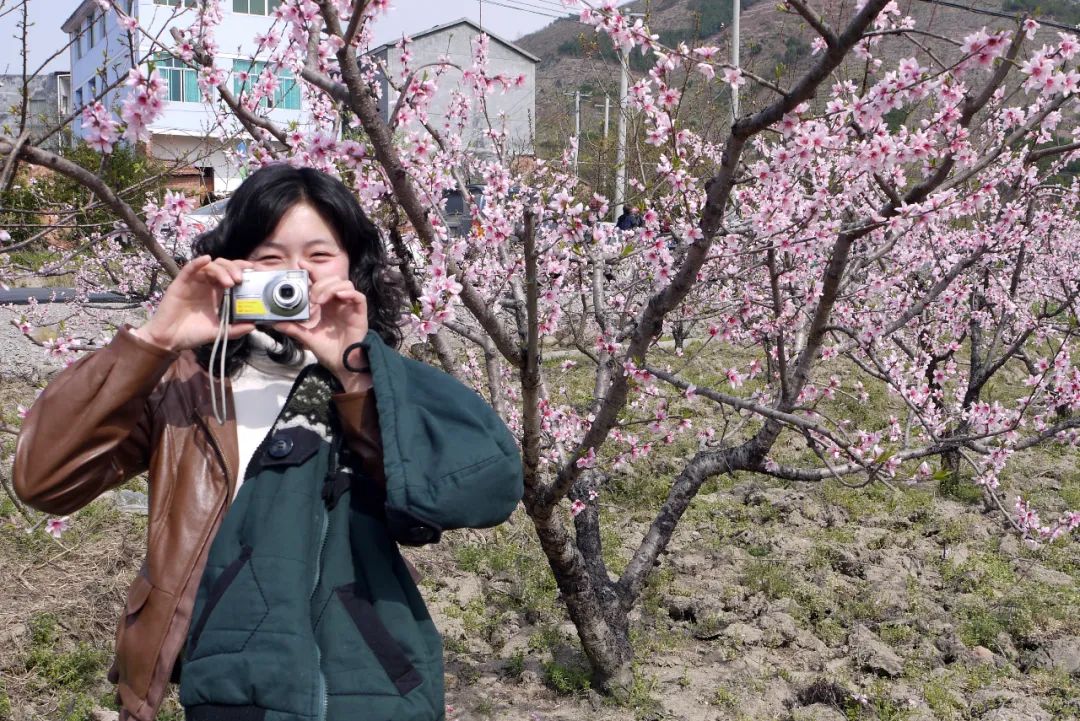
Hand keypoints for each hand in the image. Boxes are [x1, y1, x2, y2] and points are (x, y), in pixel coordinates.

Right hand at [133, 256, 255, 351]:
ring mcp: (193, 283)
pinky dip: (198, 262)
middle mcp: (206, 285)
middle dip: (233, 269)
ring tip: (229, 283)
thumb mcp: (218, 332)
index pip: (231, 274)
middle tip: (240, 280)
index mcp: (216, 293)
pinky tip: (206, 259)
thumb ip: (235, 329)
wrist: (170, 340)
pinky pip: (189, 268)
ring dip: (221, 270)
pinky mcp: (180, 283)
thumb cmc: (192, 334)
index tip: (253, 270)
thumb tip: (253, 325)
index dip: (241, 269)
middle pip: (222, 266)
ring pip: (209, 266)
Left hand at [273, 272, 370, 391]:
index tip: (301, 265)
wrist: (341, 365)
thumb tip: (275, 323)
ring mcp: (349, 307)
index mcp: (325, 304)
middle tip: (311, 298)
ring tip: (321, 300)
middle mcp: (337, 302)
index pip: (320, 281)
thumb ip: (293, 328)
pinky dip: (349, 293)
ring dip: (331, 288)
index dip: (312, 271)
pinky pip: (358, 296)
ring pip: (345, 284)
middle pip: (332, 279)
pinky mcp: (359, 313)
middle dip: (319, 284)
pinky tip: (339, 296)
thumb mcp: (307, 337)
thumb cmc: (327, 350)